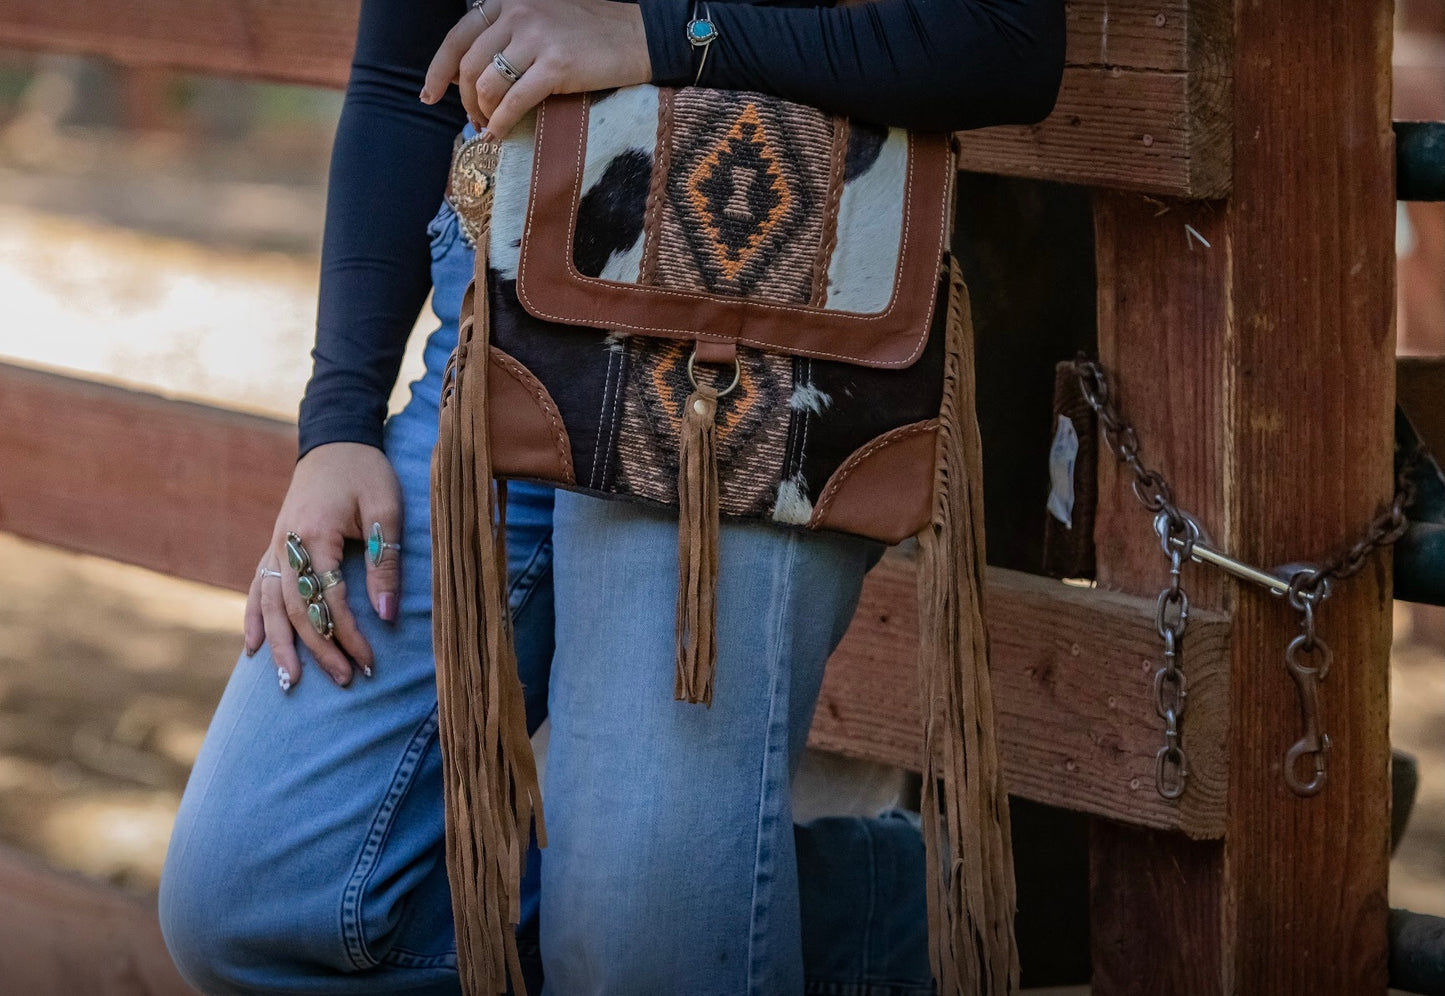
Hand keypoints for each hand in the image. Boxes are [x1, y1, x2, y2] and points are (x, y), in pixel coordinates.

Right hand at [244, 442, 402, 689]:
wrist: (335, 440)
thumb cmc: (366, 472)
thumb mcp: (387, 510)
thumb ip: (386, 562)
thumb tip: (388, 615)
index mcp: (314, 534)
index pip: (329, 599)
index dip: (349, 634)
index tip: (369, 662)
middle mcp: (286, 543)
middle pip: (295, 610)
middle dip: (318, 650)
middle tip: (343, 680)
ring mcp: (275, 545)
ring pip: (269, 605)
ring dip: (280, 645)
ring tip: (291, 682)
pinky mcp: (274, 545)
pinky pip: (257, 588)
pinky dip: (254, 619)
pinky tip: (253, 648)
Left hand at [419, 0, 651, 139]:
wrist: (638, 38)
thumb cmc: (590, 35)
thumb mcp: (541, 20)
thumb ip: (508, 36)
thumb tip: (472, 75)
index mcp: (509, 1)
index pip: (458, 37)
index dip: (437, 70)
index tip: (429, 94)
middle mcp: (518, 13)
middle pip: (469, 66)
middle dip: (465, 100)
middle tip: (474, 119)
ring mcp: (536, 38)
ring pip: (487, 85)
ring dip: (483, 113)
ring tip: (491, 126)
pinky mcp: (555, 66)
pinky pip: (514, 102)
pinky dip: (501, 123)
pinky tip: (500, 134)